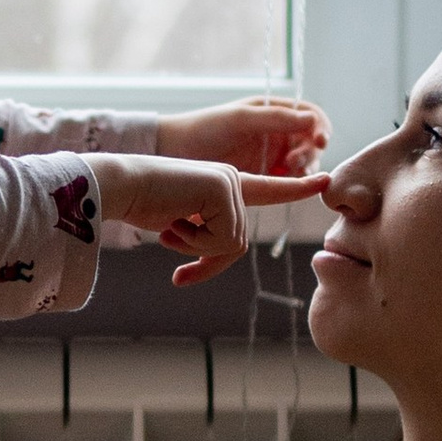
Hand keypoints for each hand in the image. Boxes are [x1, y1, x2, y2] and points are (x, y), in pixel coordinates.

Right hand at [89, 153, 323, 288]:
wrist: (118, 186)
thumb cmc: (142, 205)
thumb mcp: (182, 228)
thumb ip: (210, 236)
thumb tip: (232, 246)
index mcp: (224, 186)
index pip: (267, 189)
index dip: (294, 188)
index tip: (323, 181)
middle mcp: (231, 180)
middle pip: (237, 243)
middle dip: (205, 260)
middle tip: (175, 258)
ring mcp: (228, 182)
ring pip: (231, 244)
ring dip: (194, 247)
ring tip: (170, 227)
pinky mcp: (223, 188)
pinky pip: (222, 240)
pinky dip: (193, 242)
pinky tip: (174, 221)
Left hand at [156, 96, 329, 180]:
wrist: (174, 154)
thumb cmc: (204, 129)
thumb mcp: (240, 119)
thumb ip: (275, 118)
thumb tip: (312, 120)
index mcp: (273, 112)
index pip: (311, 116)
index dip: (320, 127)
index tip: (320, 140)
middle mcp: (276, 134)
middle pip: (310, 143)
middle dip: (309, 151)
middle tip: (293, 161)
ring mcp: (271, 157)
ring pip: (303, 164)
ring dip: (303, 168)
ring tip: (288, 170)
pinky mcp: (263, 179)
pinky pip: (288, 182)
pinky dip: (293, 183)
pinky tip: (287, 184)